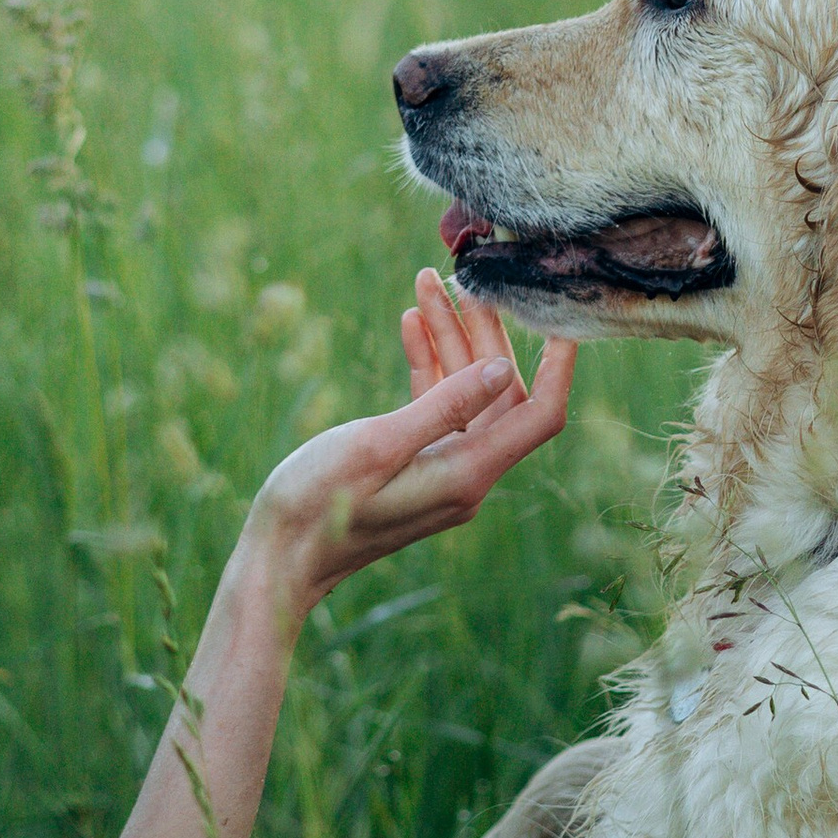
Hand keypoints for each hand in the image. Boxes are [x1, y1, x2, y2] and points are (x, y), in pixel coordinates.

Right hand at [246, 277, 572, 615]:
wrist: (277, 558)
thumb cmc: (317, 505)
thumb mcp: (378, 445)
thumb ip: (444, 406)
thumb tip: (504, 369)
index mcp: (467, 474)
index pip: (539, 414)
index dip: (558, 365)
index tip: (560, 316)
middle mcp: (466, 476)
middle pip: (500, 394)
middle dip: (484, 334)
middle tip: (461, 279)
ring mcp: (443, 472)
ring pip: (466, 395)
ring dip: (450, 342)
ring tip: (427, 286)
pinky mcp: (416, 467)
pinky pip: (436, 410)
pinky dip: (427, 368)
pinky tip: (411, 325)